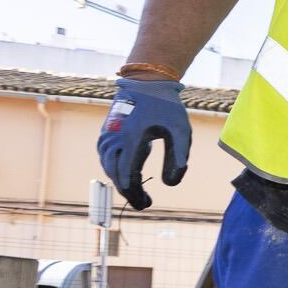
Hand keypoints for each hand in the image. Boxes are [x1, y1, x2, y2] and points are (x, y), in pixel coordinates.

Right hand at [97, 76, 190, 209]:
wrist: (147, 82)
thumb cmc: (167, 107)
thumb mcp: (181, 131)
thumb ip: (179, 157)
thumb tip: (171, 184)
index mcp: (132, 138)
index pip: (126, 174)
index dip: (133, 192)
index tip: (144, 204)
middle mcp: (114, 137)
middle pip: (115, 173)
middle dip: (128, 191)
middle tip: (144, 203)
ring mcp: (108, 135)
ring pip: (108, 166)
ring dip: (121, 181)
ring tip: (140, 192)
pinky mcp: (106, 133)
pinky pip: (106, 157)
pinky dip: (116, 169)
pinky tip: (131, 175)